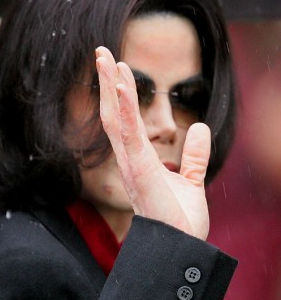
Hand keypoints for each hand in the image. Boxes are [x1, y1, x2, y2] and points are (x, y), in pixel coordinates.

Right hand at [95, 46, 210, 239]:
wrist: (181, 247)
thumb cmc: (181, 222)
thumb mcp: (192, 181)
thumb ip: (194, 156)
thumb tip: (199, 127)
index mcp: (138, 160)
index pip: (124, 120)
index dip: (118, 93)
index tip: (117, 67)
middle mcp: (128, 159)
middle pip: (112, 113)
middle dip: (105, 82)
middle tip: (101, 51)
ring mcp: (131, 162)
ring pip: (114, 117)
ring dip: (109, 86)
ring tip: (105, 57)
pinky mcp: (139, 167)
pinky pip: (128, 132)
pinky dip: (122, 107)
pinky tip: (119, 84)